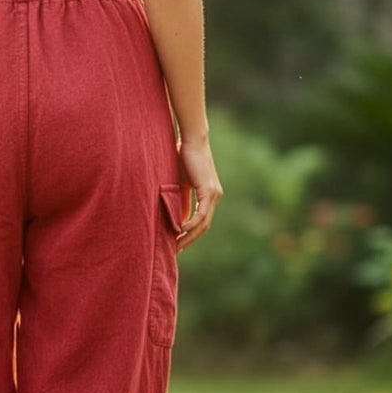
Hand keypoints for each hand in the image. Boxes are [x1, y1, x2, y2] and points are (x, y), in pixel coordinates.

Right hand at [174, 134, 221, 253]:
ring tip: (176, 244)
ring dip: (190, 235)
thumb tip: (178, 219)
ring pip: (203, 222)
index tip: (178, 244)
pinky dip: (191, 223)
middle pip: (204, 226)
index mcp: (209, 195)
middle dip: (190, 240)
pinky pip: (201, 213)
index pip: (202, 221)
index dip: (191, 234)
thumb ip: (181, 200)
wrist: (191, 141)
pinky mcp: (209, 190)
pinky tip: (180, 230)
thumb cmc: (183, 158)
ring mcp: (213, 194)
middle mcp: (214, 197)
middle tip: (176, 251)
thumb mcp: (180, 184)